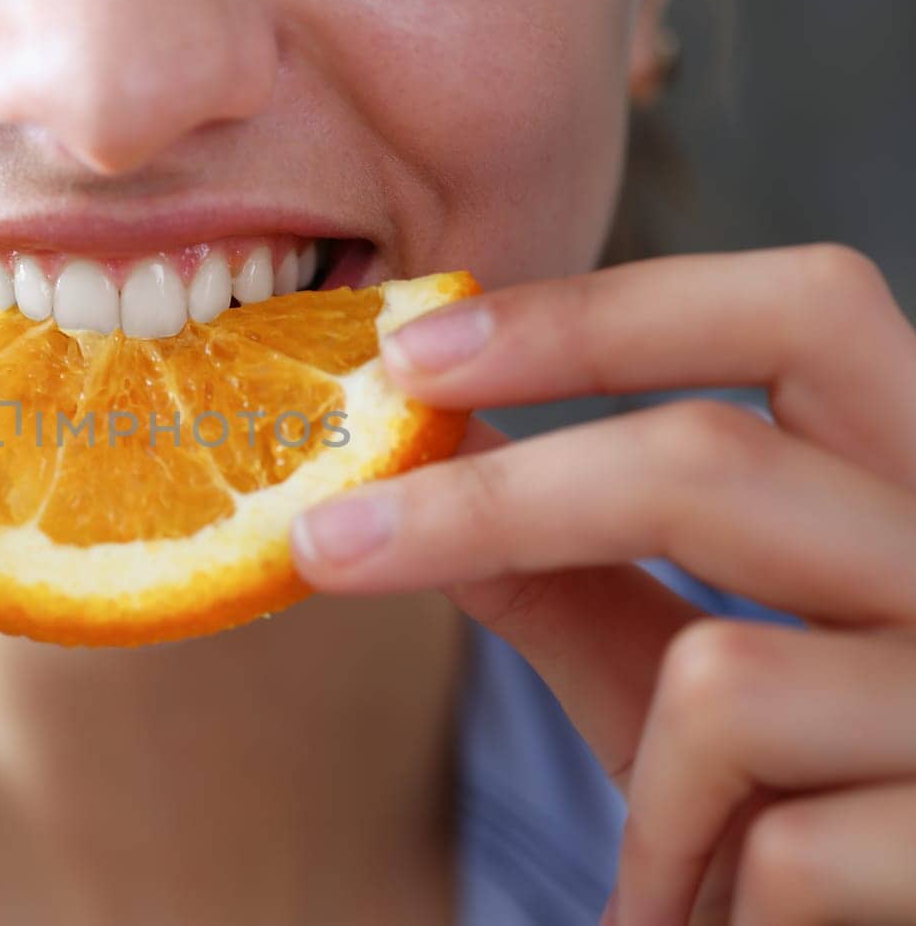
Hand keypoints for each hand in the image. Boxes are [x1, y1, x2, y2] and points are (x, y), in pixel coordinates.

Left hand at [293, 245, 915, 924]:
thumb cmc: (792, 803)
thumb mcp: (675, 672)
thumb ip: (566, 560)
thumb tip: (419, 442)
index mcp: (915, 485)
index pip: (796, 315)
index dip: (599, 315)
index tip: (411, 353)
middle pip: (715, 462)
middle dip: (492, 505)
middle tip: (323, 541)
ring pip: (723, 682)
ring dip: (648, 790)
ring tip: (657, 870)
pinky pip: (775, 849)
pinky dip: (681, 892)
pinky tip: (692, 922)